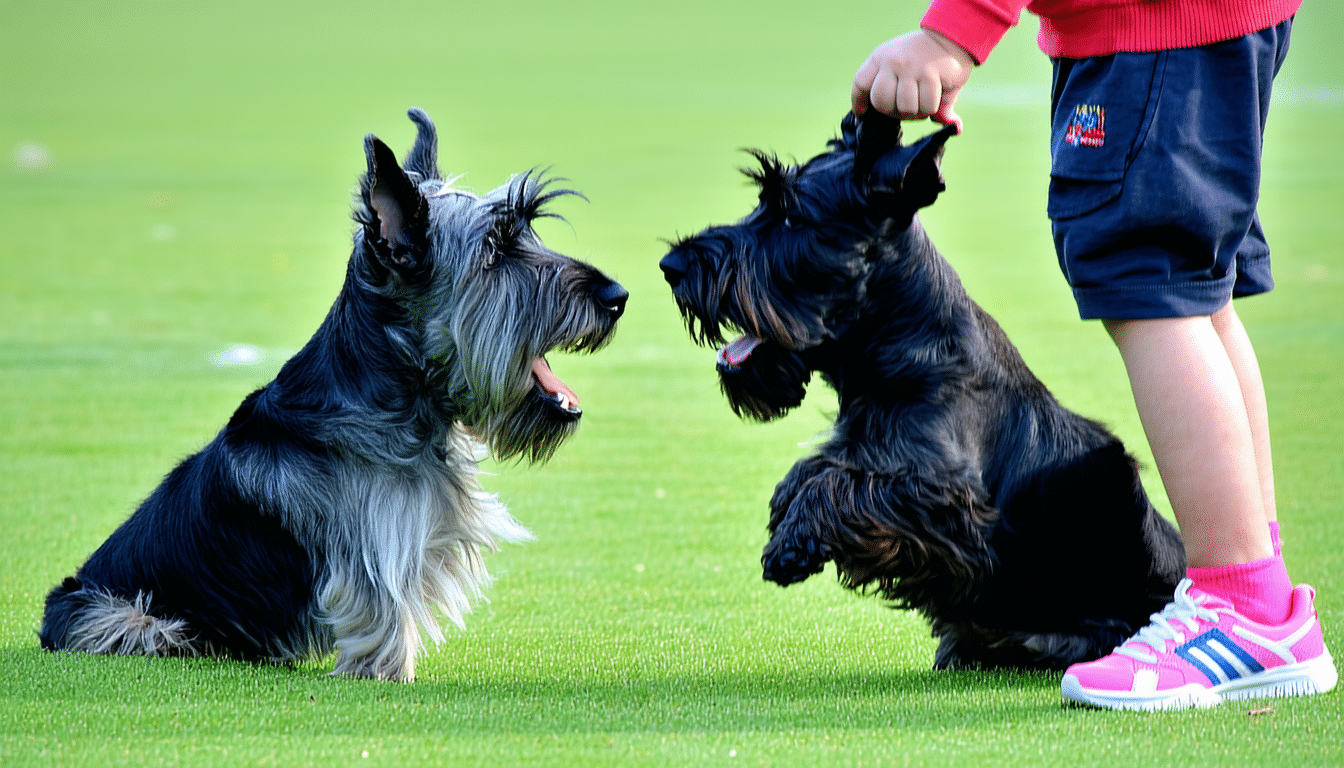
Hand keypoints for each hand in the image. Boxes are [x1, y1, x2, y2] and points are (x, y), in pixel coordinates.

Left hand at [851, 28, 974, 131]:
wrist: (952, 36)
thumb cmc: (923, 57)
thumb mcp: (905, 67)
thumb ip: (900, 95)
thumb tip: (925, 122)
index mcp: (880, 57)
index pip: (860, 84)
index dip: (859, 102)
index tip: (863, 113)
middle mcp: (892, 61)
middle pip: (880, 102)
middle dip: (893, 112)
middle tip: (905, 108)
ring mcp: (911, 67)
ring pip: (904, 107)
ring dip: (916, 112)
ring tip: (922, 102)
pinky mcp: (930, 74)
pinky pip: (926, 106)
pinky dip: (932, 108)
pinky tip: (936, 97)